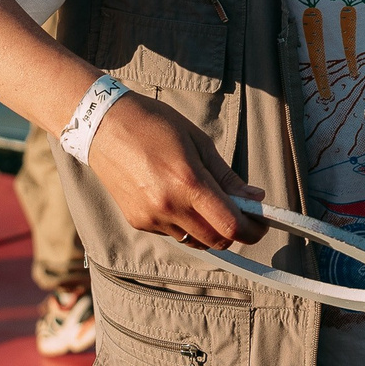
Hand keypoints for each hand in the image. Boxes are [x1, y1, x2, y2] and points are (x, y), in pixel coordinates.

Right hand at [87, 90, 267, 250]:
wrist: (103, 125)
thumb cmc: (153, 124)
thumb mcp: (198, 142)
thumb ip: (226, 176)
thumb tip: (254, 198)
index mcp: (188, 182)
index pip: (231, 225)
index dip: (253, 230)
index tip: (261, 223)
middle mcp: (169, 206)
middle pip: (216, 241)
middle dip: (234, 232)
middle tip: (242, 215)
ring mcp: (151, 217)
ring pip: (194, 241)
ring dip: (209, 229)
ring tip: (207, 203)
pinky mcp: (137, 221)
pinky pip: (172, 233)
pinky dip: (185, 224)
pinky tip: (178, 199)